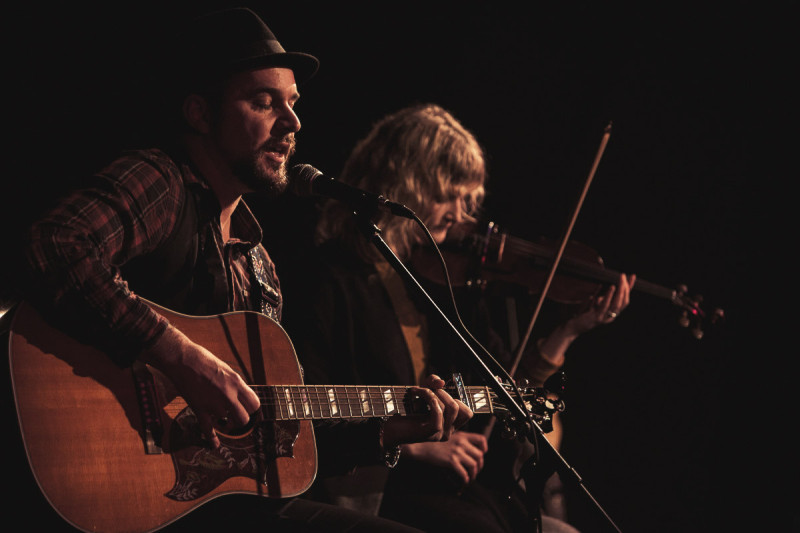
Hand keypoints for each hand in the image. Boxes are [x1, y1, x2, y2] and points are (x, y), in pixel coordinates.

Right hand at [140, 324, 260, 447]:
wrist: (182, 359)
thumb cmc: (203, 360)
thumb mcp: (226, 369)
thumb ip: (234, 384)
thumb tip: (240, 396)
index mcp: (236, 382)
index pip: (254, 404)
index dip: (252, 409)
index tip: (249, 411)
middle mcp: (228, 395)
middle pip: (243, 419)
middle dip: (240, 420)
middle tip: (235, 417)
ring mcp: (213, 404)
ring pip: (225, 422)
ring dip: (223, 421)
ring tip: (218, 415)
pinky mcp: (199, 409)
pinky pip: (208, 430)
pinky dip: (212, 439)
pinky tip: (215, 445)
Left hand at [381, 374, 472, 448]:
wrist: (390, 427)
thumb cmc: (408, 411)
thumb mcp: (424, 392)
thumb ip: (433, 383)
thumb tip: (441, 382)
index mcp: (450, 425)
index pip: (467, 413)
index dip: (457, 398)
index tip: (440, 393)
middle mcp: (448, 432)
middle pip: (458, 407)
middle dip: (443, 392)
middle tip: (427, 388)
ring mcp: (440, 434)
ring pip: (450, 407)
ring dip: (433, 392)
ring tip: (418, 390)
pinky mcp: (431, 433)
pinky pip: (438, 411)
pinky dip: (428, 397)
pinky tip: (416, 393)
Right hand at [402, 431, 488, 484]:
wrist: (420, 446)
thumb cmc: (433, 442)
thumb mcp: (448, 436)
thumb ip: (459, 441)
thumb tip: (469, 450)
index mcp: (462, 435)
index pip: (481, 439)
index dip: (484, 448)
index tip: (482, 454)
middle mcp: (461, 443)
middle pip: (479, 455)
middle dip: (480, 466)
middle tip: (475, 471)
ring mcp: (456, 452)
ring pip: (474, 465)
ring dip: (473, 474)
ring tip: (469, 478)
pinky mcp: (451, 461)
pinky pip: (464, 473)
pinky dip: (465, 480)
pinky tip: (463, 482)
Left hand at [565, 273, 635, 334]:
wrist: (573, 327)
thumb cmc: (583, 315)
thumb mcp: (596, 304)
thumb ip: (603, 298)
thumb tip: (608, 286)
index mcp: (613, 313)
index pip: (625, 299)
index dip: (629, 288)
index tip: (632, 276)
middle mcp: (611, 316)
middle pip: (623, 302)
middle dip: (626, 288)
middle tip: (623, 276)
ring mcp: (605, 318)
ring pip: (617, 304)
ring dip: (620, 291)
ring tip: (620, 280)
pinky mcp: (596, 318)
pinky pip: (605, 306)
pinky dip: (609, 296)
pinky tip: (612, 287)